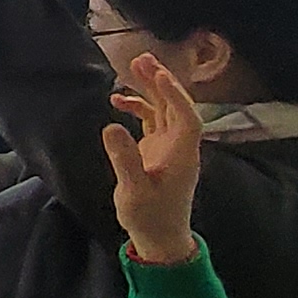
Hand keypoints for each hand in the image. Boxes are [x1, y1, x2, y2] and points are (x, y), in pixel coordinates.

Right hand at [101, 51, 205, 265]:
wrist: (160, 239)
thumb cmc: (150, 217)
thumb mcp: (134, 191)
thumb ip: (124, 159)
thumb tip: (111, 126)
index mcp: (181, 154)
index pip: (185, 117)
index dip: (175, 95)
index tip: (159, 75)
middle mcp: (179, 147)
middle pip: (175, 107)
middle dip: (161, 82)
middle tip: (141, 59)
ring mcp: (169, 148)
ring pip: (163, 111)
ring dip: (150, 90)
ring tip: (131, 69)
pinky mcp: (157, 152)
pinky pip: (152, 122)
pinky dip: (138, 109)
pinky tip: (118, 102)